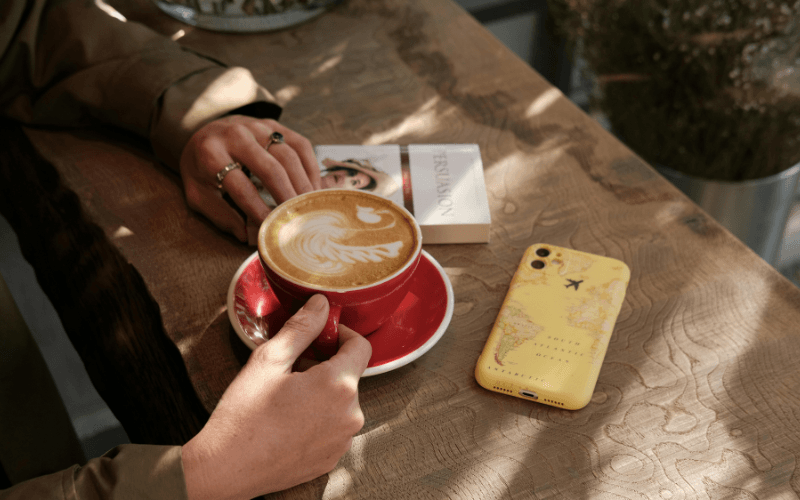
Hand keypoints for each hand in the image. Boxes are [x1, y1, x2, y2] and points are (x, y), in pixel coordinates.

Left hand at [179, 116, 321, 244]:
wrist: (203, 132)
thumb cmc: (203, 169)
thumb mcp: (198, 194)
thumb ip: (221, 215)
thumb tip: (249, 235)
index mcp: (211, 154)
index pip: (241, 187)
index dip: (258, 210)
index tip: (272, 227)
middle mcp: (235, 135)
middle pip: (270, 169)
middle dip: (287, 197)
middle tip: (299, 219)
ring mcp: (257, 126)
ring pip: (289, 156)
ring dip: (302, 184)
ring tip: (309, 206)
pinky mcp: (275, 124)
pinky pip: (300, 145)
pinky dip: (310, 168)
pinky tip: (313, 188)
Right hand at [182, 295, 371, 499]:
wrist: (227, 469)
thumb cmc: (244, 416)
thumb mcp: (270, 360)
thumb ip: (302, 328)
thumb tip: (321, 305)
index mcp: (339, 385)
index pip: (361, 346)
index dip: (341, 334)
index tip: (321, 336)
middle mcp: (350, 414)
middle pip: (348, 374)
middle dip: (325, 365)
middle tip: (291, 369)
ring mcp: (343, 439)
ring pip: (341, 401)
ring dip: (322, 392)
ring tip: (286, 397)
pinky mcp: (332, 458)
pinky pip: (334, 426)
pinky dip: (318, 418)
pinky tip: (289, 420)